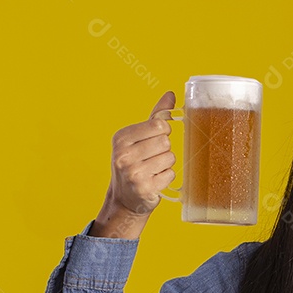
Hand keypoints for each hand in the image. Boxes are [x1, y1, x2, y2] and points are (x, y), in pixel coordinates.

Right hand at [104, 91, 176, 216]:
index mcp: (121, 137)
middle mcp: (124, 154)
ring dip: (166, 165)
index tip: (153, 141)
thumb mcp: (139, 137)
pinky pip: (170, 175)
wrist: (125, 198)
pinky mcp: (144, 188)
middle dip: (164, 150)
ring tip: (152, 170)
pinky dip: (166, 178)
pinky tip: (154, 180)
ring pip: (170, 158)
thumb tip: (171, 94)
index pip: (159, 125)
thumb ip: (156, 116)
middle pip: (165, 142)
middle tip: (151, 159)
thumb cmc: (135, 162)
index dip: (162, 133)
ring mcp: (133, 172)